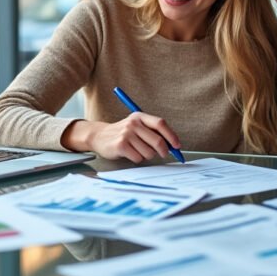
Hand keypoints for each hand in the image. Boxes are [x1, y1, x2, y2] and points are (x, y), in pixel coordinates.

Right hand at [62, 113, 180, 163]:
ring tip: (138, 151)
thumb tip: (172, 145)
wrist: (99, 136)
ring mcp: (126, 134)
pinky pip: (138, 158)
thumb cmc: (123, 133)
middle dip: (164, 151)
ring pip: (149, 152)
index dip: (171, 136)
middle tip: (163, 154)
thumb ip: (152, 132)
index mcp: (140, 116)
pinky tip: (130, 154)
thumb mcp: (137, 126)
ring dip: (147, 155)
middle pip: (157, 140)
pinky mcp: (120, 145)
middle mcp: (133, 123)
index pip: (160, 124)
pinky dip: (137, 159)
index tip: (177, 146)